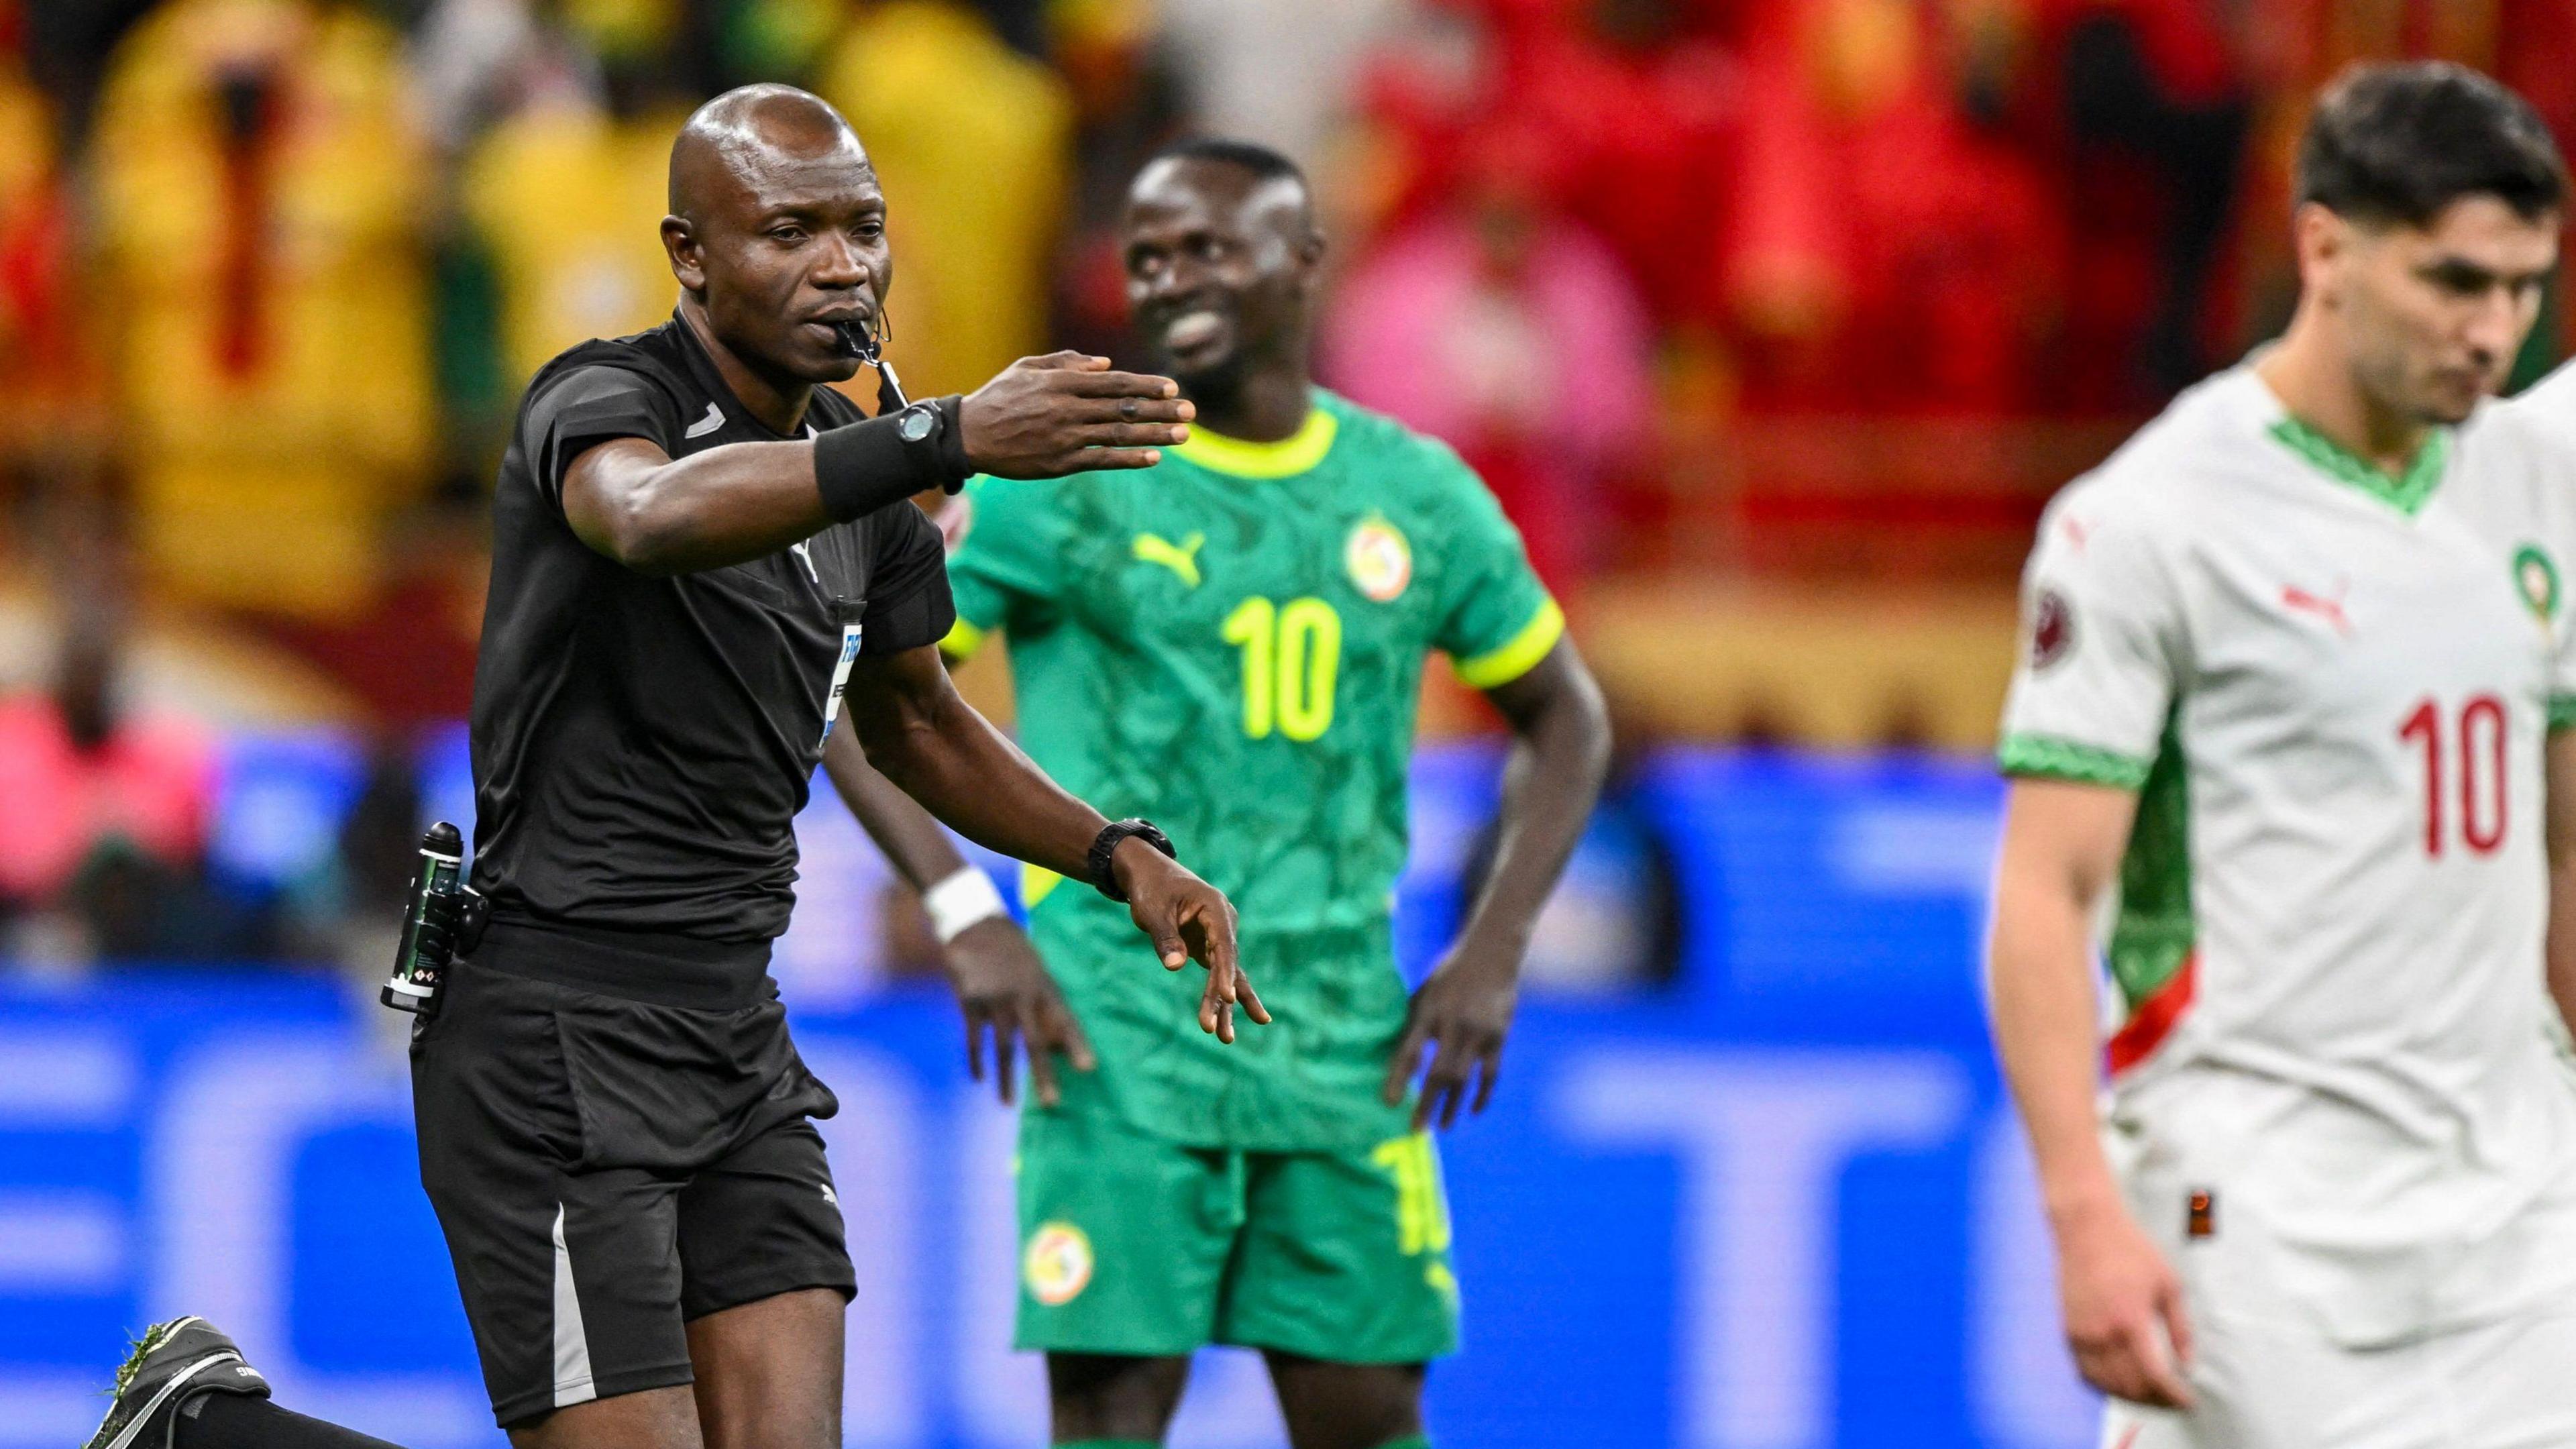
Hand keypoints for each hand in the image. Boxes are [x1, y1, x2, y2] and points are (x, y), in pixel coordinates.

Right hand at [943, 917, 1093, 1107]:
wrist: (974, 922)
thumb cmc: (1012, 953)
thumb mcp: (1035, 972)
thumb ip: (1046, 1008)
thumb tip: (1057, 1047)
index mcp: (1044, 986)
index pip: (1064, 1020)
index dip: (1076, 1044)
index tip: (1088, 1069)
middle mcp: (1023, 994)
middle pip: (1035, 1040)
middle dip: (1042, 1073)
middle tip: (1052, 1103)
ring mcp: (995, 998)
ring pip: (1004, 1046)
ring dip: (1006, 1078)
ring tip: (1009, 1104)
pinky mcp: (970, 1000)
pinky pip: (975, 1038)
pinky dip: (978, 1060)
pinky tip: (981, 1079)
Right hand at [960, 352, 1195, 477]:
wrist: (969, 435)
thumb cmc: (999, 397)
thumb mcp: (1027, 368)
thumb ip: (1066, 362)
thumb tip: (1105, 364)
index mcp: (1062, 382)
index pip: (1115, 383)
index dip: (1146, 385)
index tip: (1172, 388)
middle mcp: (1068, 408)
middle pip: (1124, 407)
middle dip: (1161, 409)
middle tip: (1191, 412)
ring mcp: (1066, 437)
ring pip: (1119, 433)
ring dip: (1155, 434)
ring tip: (1183, 435)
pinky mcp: (1060, 463)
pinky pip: (1102, 460)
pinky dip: (1130, 459)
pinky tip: (1154, 458)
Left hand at [1111, 837, 1268, 1042]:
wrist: (1146, 873)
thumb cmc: (1150, 888)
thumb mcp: (1153, 911)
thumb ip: (1165, 938)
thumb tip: (1174, 967)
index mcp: (1215, 908)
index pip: (1224, 946)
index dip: (1225, 973)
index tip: (1226, 997)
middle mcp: (1224, 923)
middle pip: (1227, 965)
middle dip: (1222, 999)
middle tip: (1217, 1033)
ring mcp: (1218, 936)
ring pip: (1226, 974)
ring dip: (1224, 1006)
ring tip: (1226, 1040)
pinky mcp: (1209, 947)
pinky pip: (1217, 974)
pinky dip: (1219, 995)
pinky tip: (1228, 1020)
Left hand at [1382, 948, 1518, 1129]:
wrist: (1491, 955)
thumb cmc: (1448, 976)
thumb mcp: (1423, 994)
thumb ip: (1414, 1026)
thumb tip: (1400, 1063)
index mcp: (1429, 1011)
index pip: (1410, 1050)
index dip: (1399, 1078)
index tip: (1388, 1103)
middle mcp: (1454, 1024)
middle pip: (1439, 1073)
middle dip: (1427, 1104)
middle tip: (1416, 1130)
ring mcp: (1479, 1033)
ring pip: (1465, 1079)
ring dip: (1452, 1106)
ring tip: (1442, 1128)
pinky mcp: (1499, 1038)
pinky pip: (1490, 1074)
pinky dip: (1482, 1095)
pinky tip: (1472, 1111)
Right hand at [2054, 1198, 2195, 1408]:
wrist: (2084, 1227)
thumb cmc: (2131, 1249)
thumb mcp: (2168, 1284)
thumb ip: (2180, 1328)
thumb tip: (2188, 1364)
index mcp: (2130, 1320)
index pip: (2155, 1376)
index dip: (2173, 1395)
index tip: (2188, 1402)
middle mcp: (2101, 1332)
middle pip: (2130, 1386)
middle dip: (2155, 1401)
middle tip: (2173, 1401)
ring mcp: (2079, 1333)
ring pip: (2106, 1384)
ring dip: (2131, 1397)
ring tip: (2151, 1396)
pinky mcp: (2066, 1330)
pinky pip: (2085, 1371)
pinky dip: (2106, 1384)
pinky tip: (2122, 1382)